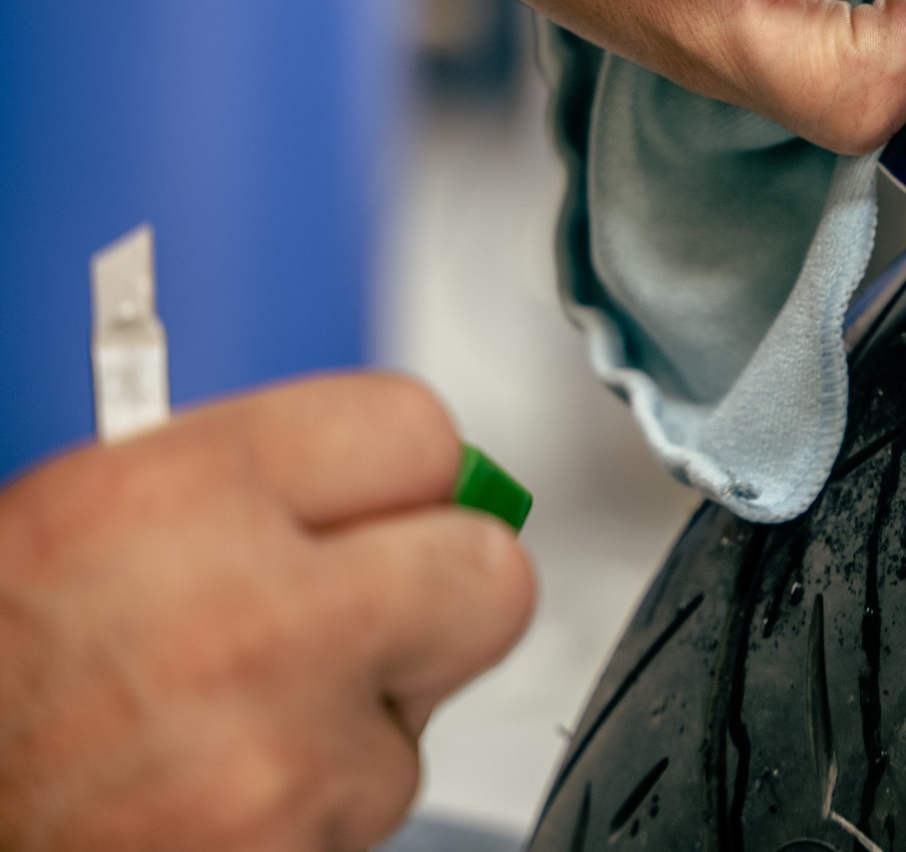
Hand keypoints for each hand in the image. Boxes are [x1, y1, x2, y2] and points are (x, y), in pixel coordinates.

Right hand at [0, 374, 534, 851]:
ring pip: (429, 709)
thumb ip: (248, 479)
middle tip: (365, 615)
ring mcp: (275, 752)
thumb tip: (388, 476)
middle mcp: (239, 616)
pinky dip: (318, 807)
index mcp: (172, 498)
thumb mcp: (84, 519)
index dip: (409, 474)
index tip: (392, 501)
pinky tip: (218, 796)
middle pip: (488, 572)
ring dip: (361, 721)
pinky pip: (373, 806)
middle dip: (441, 596)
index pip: (419, 429)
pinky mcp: (292, 848)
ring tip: (232, 726)